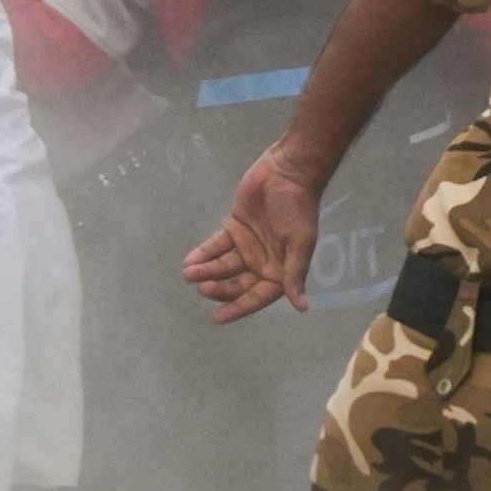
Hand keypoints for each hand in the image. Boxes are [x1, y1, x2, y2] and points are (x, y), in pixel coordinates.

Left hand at [179, 144, 325, 322]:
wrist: (288, 172)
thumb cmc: (298, 208)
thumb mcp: (301, 242)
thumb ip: (295, 274)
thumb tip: (302, 308)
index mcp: (280, 271)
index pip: (256, 297)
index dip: (237, 308)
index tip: (216, 318)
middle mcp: (262, 263)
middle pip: (236, 284)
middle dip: (218, 288)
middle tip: (202, 287)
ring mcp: (246, 246)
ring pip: (223, 266)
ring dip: (206, 271)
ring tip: (188, 274)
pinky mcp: (234, 228)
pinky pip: (216, 246)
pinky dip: (203, 254)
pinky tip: (189, 261)